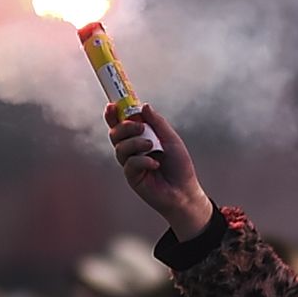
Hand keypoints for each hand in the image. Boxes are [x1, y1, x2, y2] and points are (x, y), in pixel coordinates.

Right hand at [109, 103, 214, 240]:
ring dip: (135, 143)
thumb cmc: (179, 166)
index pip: (122, 124)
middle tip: (140, 127)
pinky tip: (155, 164)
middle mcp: (132, 150)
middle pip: (115, 134)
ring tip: (151, 146)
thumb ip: (157, 123)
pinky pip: (130, 164)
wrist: (185, 191)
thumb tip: (143, 106)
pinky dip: (142, 161)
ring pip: (121, 148)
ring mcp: (131, 164)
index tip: (112, 105)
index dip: (114, 114)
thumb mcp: (171, 139)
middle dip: (125, 127)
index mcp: (140, 138)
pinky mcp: (132, 177)